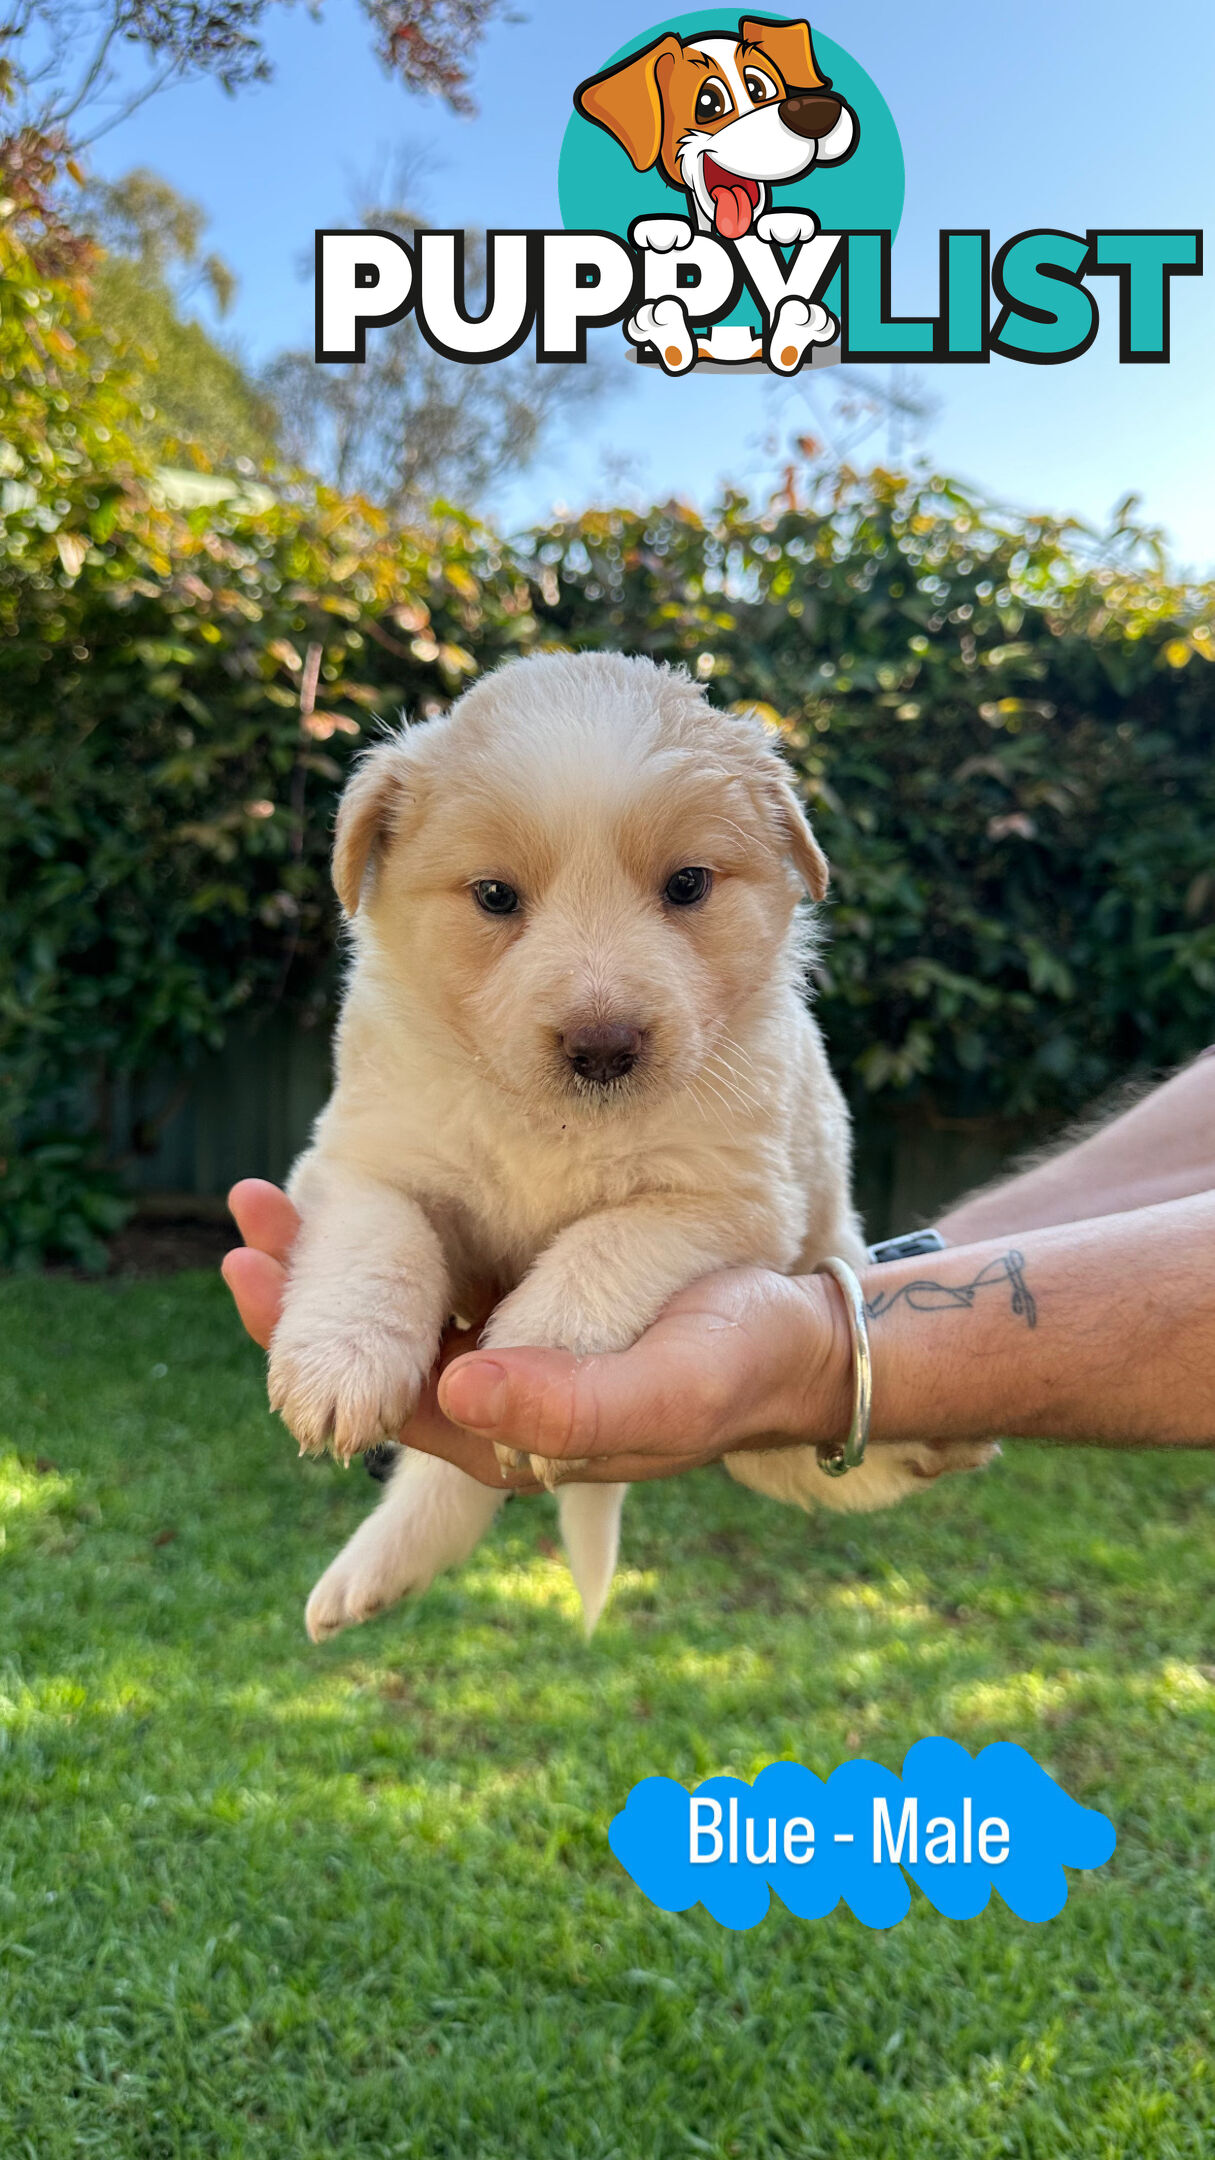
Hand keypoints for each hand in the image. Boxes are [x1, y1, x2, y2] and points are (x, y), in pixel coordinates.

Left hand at [223, 1183, 851, 1488]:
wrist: (793, 1337)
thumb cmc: (734, 1364)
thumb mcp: (663, 1391)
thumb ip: (567, 1404)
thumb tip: (459, 1388)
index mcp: (507, 1442)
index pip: (383, 1398)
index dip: (311, 1341)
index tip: (250, 1267)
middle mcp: (491, 1406)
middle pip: (373, 1360)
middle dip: (300, 1293)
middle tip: (244, 1210)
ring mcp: (506, 1358)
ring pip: (397, 1316)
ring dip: (331, 1261)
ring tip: (269, 1192)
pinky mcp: (526, 1310)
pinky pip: (435, 1279)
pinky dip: (387, 1235)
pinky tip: (348, 1182)